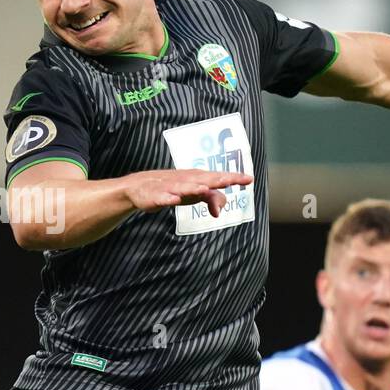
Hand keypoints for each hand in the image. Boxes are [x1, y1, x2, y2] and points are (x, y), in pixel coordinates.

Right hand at [123, 169, 254, 215]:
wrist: (140, 186)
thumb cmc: (173, 188)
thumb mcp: (195, 194)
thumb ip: (212, 199)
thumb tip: (219, 212)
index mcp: (197, 178)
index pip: (218, 177)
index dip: (233, 178)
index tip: (249, 179)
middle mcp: (185, 180)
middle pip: (203, 179)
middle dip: (216, 179)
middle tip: (229, 180)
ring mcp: (170, 187)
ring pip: (183, 187)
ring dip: (193, 188)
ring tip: (204, 189)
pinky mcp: (155, 195)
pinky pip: (162, 198)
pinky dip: (167, 198)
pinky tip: (173, 200)